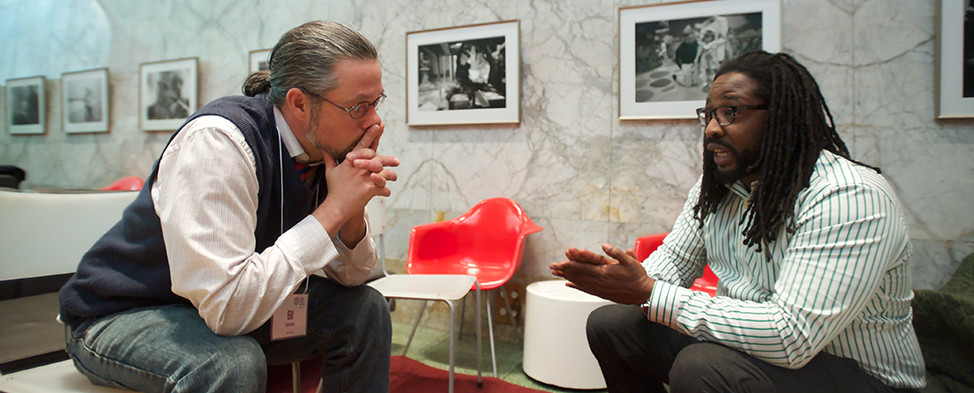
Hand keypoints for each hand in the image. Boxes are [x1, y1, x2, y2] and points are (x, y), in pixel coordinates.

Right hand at [313, 124, 399, 238]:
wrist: (336, 207)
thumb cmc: (334, 189)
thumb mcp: (329, 171)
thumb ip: (329, 158)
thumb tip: (323, 148)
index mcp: (351, 161)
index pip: (362, 145)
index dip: (371, 134)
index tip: (378, 125)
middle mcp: (359, 168)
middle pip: (379, 160)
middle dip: (389, 160)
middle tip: (396, 161)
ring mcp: (365, 178)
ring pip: (385, 174)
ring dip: (390, 176)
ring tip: (393, 178)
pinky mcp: (369, 189)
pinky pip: (384, 188)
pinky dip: (386, 191)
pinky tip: (385, 193)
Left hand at [549, 243, 654, 304]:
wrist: (642, 294)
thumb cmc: (637, 277)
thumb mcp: (630, 261)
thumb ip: (617, 252)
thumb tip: (605, 245)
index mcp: (604, 272)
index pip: (583, 267)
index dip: (570, 264)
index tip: (560, 261)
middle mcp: (599, 281)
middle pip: (578, 274)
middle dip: (564, 270)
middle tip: (552, 266)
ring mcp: (599, 288)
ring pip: (580, 282)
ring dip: (567, 277)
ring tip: (557, 274)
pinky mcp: (601, 293)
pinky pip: (585, 289)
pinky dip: (576, 286)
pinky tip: (569, 284)